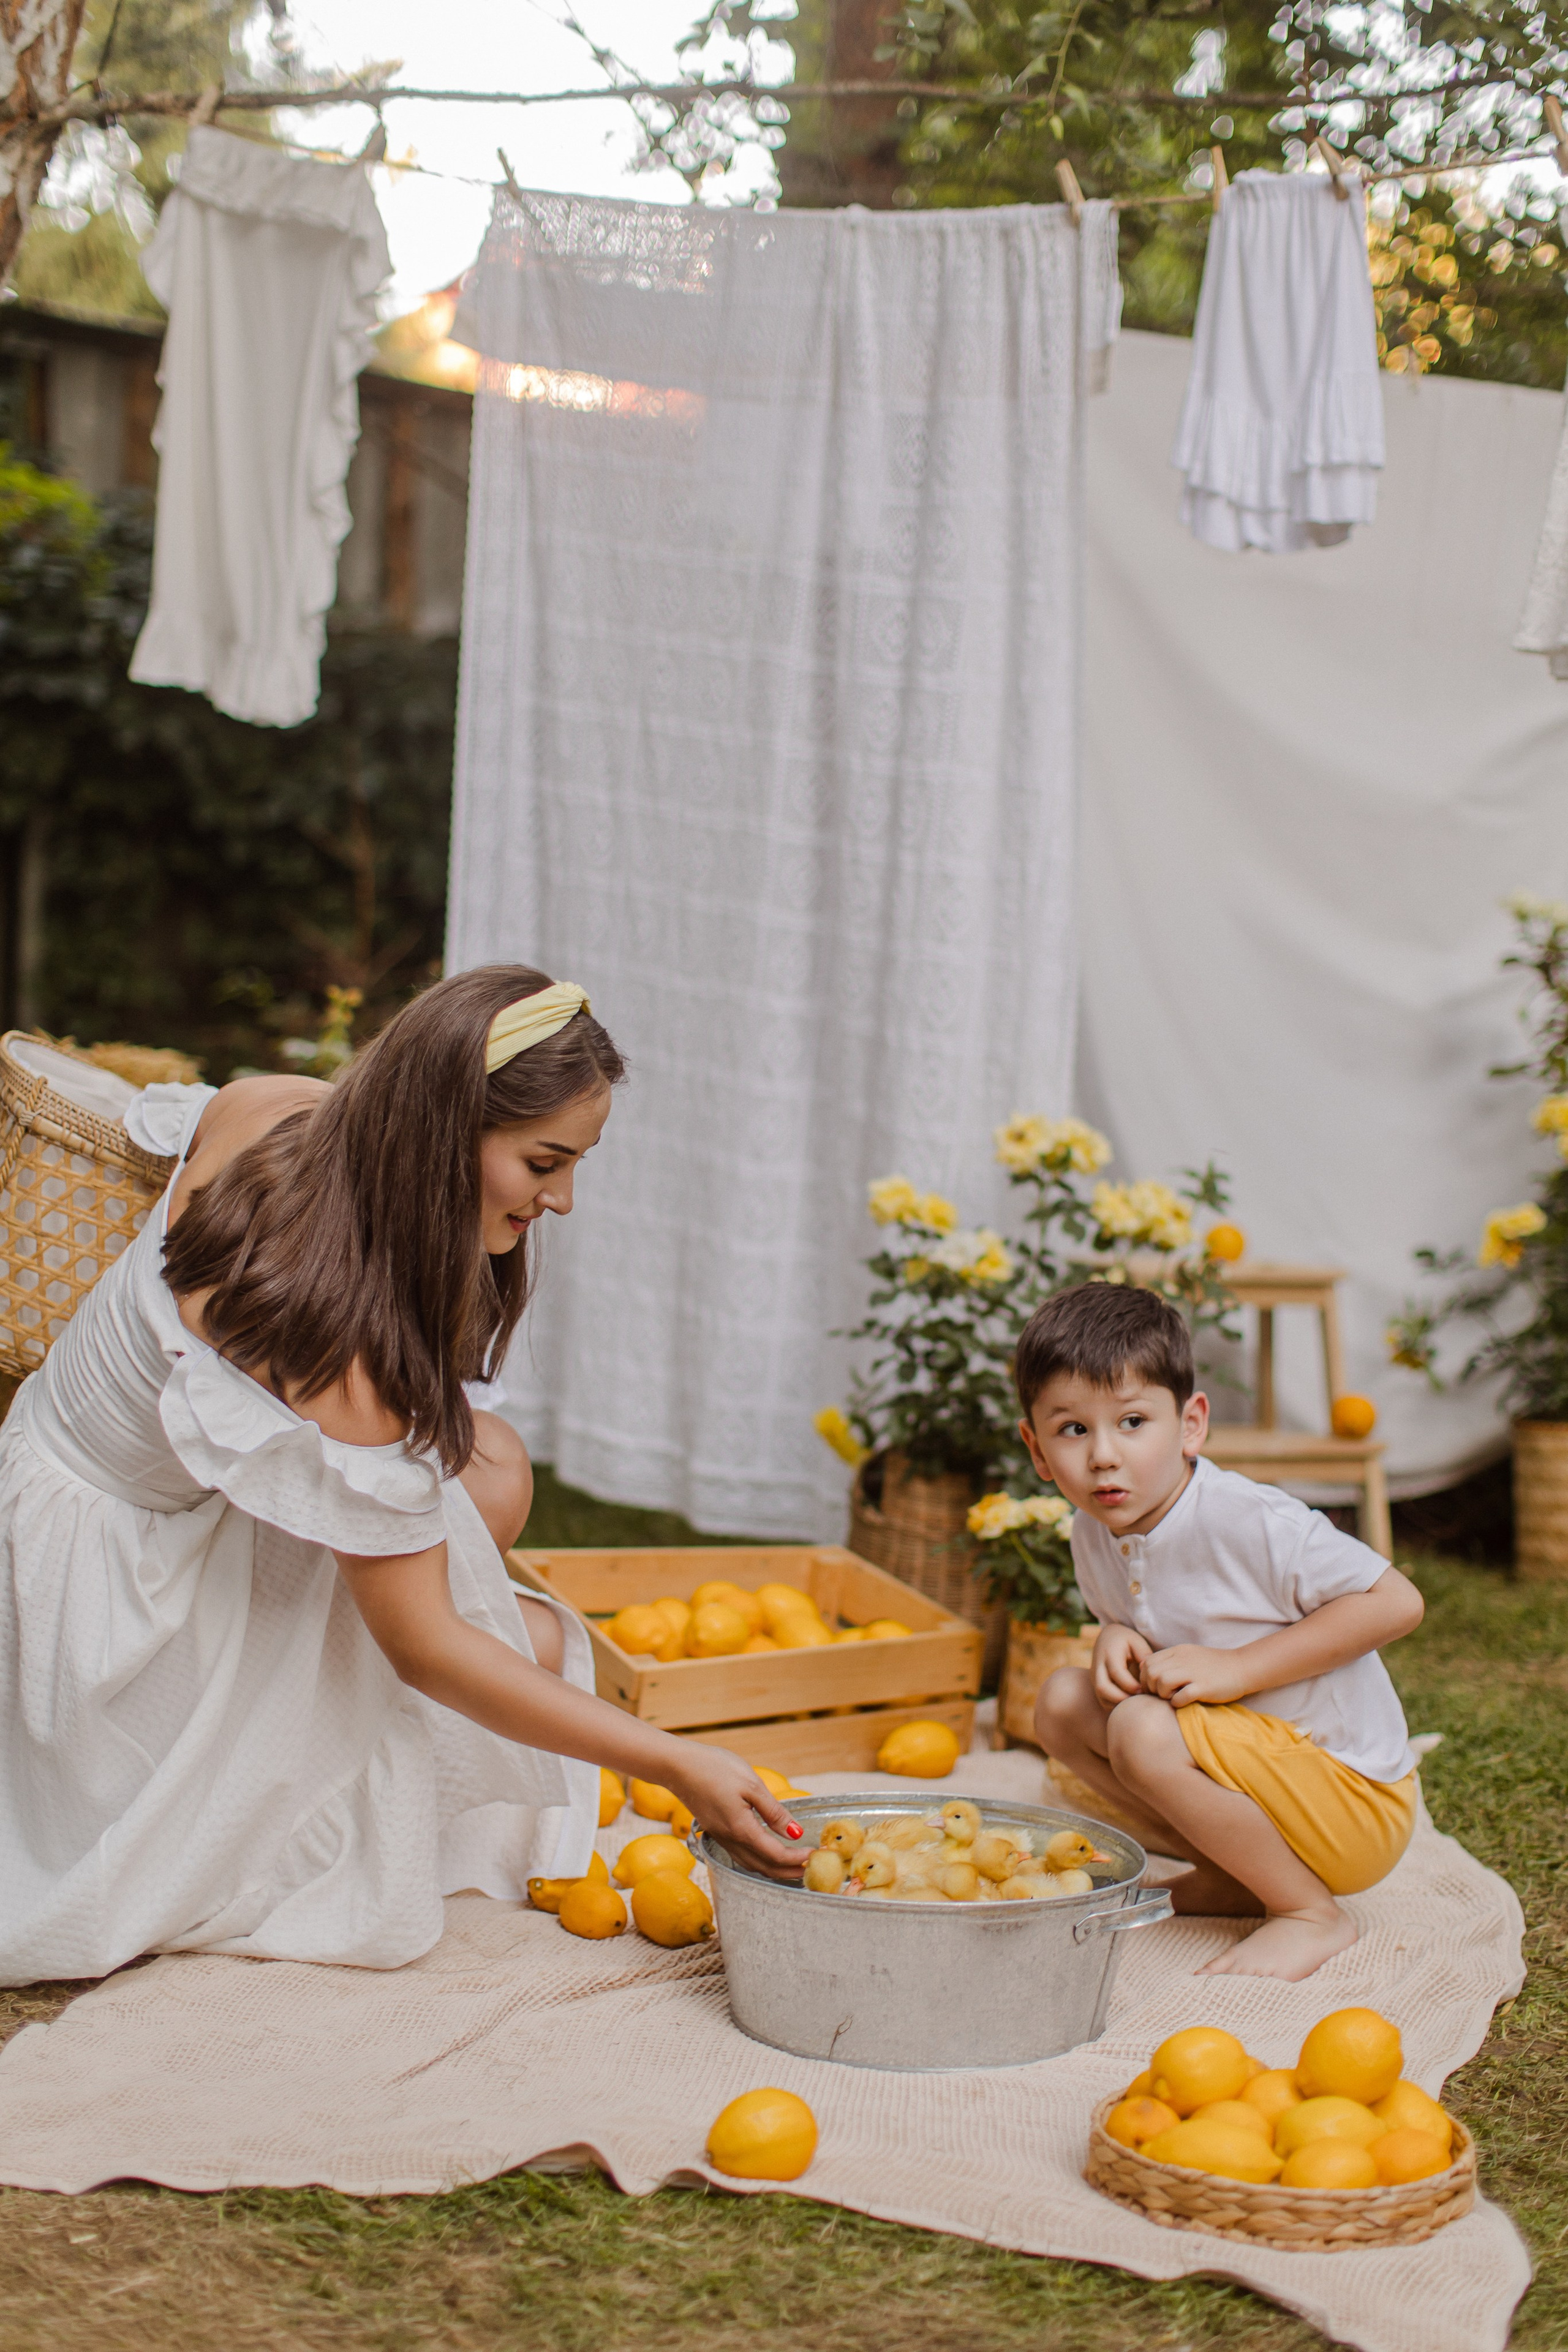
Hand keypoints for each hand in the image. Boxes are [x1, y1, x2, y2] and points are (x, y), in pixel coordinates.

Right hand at [666, 1743, 805, 1881]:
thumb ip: (773, 1812)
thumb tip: (796, 1832)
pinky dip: (760, 1861)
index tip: (816, 1855)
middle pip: (764, 1867)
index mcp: (741, 1829)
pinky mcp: (716, 1832)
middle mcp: (730, 1840)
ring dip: (775, 1869)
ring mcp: (721, 1838)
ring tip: (794, 1864)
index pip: (775, 1855)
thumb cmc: (715, 1768)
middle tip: (811, 1868)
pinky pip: (741, 1856)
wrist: (678, 1766)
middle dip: (789, 1871)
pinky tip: (768, 1852)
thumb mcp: (750, 1784)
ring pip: (752, 1865)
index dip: (797, 1859)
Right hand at [1094, 1623, 1151, 1708]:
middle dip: (1121, 1698)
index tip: (1144, 1689)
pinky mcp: (1096, 1685)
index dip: (1131, 1684)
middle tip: (1138, 1699)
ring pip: (1101, 1696)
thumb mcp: (1137, 1641)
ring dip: (1118, 1703)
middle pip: (1102, 1687)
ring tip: (1135, 1702)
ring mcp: (1094, 1677)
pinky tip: (1130, 1702)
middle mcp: (1098, 1666)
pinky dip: (1116, 1705)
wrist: (1107, 1638)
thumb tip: (1149, 1673)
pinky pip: (1104, 1700)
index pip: (1116, 1673)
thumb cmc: (1126, 1641)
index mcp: (1109, 1653)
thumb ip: (1144, 1655)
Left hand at [1139, 1643, 1250, 1706]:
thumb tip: (1144, 1667)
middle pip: (1150, 1672)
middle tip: (1161, 1695)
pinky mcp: (1204, 1687)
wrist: (1242, 1667)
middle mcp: (1182, 1659)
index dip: (1145, 1678)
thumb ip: (1168, 1660)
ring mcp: (1193, 1673)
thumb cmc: (1214, 1665)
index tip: (1153, 1688)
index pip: (1147, 1662)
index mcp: (1177, 1651)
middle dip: (1151, 1687)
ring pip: (1162, 1682)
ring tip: (1173, 1697)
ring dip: (1163, 1694)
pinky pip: (1180, 1697)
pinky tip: (1184, 1702)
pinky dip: (1177, 1702)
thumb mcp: (1188, 1655)